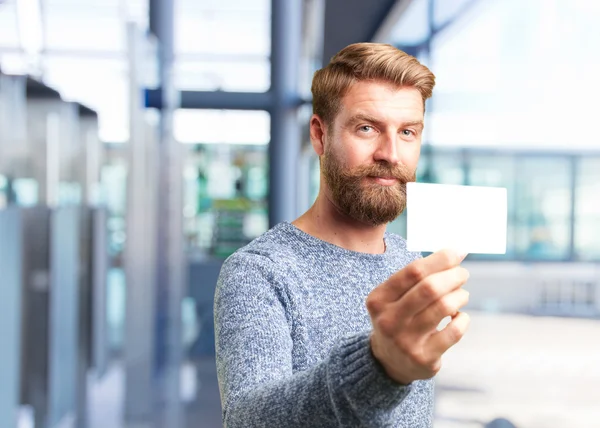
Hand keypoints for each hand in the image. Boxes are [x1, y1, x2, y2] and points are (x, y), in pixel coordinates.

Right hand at [366, 249, 469, 384]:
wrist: (389, 361)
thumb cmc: (398, 317)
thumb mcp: (394, 297)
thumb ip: (417, 277)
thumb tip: (453, 254)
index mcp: (378, 299)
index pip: (413, 271)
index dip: (440, 259)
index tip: (457, 252)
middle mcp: (388, 320)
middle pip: (429, 288)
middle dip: (453, 276)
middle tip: (462, 273)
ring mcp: (405, 341)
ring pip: (443, 308)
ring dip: (460, 296)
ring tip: (462, 294)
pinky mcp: (424, 358)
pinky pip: (454, 331)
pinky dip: (463, 319)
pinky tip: (460, 317)